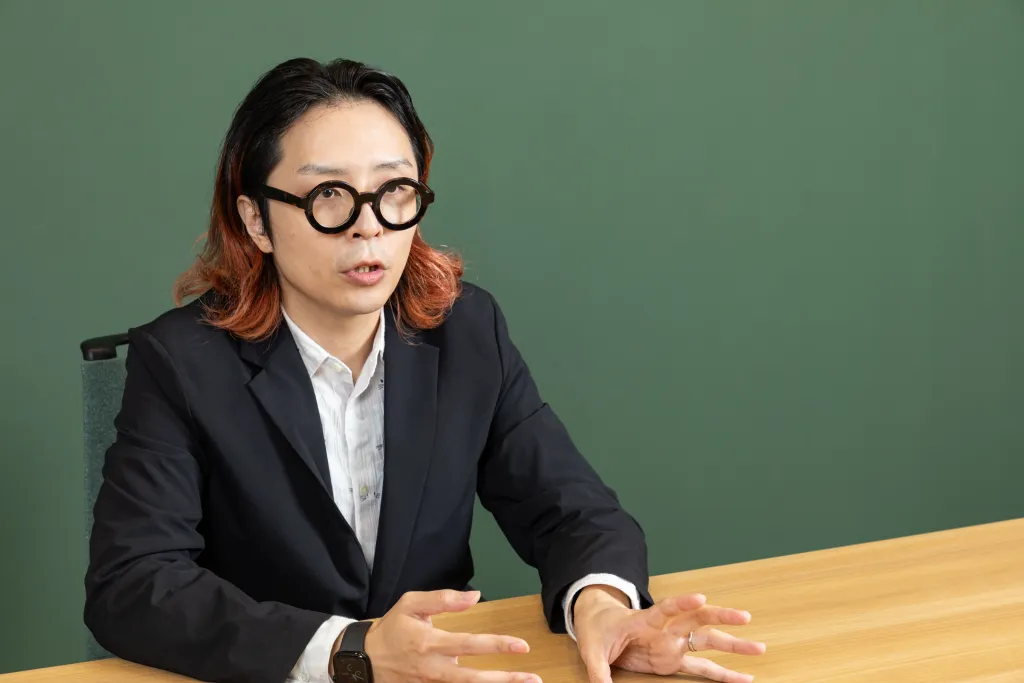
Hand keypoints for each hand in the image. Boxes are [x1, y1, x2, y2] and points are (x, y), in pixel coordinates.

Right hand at [337, 590, 541, 682]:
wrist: (365, 659)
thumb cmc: (392, 628)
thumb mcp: (411, 604)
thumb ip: (443, 599)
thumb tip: (475, 596)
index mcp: (430, 643)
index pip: (470, 645)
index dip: (497, 645)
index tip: (522, 646)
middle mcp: (433, 669)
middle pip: (474, 679)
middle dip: (505, 681)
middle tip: (533, 681)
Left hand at [573, 587, 765, 682]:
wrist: (599, 622)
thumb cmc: (597, 631)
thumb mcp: (591, 650)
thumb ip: (598, 672)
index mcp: (643, 621)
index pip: (665, 609)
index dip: (682, 603)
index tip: (702, 598)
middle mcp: (664, 630)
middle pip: (696, 620)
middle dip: (720, 618)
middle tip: (745, 618)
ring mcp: (672, 644)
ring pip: (707, 641)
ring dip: (732, 644)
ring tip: (760, 649)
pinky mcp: (673, 659)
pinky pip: (702, 667)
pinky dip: (723, 673)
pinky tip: (744, 677)